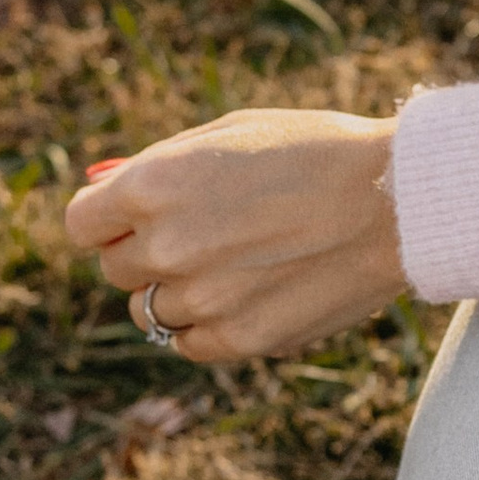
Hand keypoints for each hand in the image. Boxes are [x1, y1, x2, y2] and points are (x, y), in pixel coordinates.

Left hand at [63, 111, 407, 362]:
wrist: (397, 199)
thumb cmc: (313, 152)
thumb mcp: (228, 136)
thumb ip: (157, 167)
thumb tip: (101, 191)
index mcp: (154, 185)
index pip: (81, 224)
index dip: (109, 219)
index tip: (135, 218)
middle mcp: (166, 245)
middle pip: (116, 269)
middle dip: (148, 252)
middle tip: (208, 233)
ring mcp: (201, 298)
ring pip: (151, 311)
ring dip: (181, 291)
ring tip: (241, 261)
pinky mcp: (237, 340)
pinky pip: (190, 344)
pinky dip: (210, 325)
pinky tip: (254, 291)